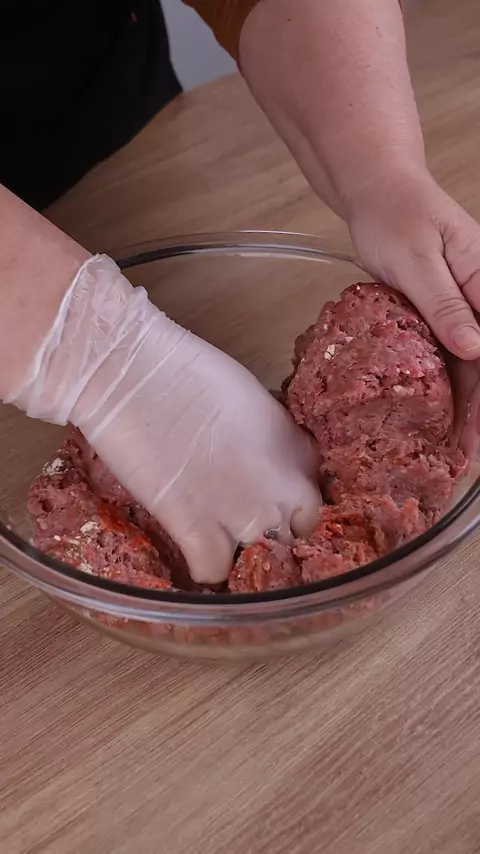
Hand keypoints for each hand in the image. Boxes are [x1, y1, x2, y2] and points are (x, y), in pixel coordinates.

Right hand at [7, 255, 320, 583]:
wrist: (135, 375)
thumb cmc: (189, 372)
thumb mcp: (256, 404)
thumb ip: (275, 444)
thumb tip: (271, 466)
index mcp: (299, 452)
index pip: (314, 501)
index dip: (289, 506)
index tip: (266, 502)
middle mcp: (284, 489)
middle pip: (292, 535)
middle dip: (269, 533)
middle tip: (234, 519)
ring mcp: (246, 516)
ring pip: (259, 560)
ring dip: (238, 554)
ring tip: (210, 536)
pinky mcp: (200, 534)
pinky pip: (213, 573)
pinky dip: (201, 569)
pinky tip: (189, 549)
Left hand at [346, 169, 479, 459]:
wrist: (377, 193)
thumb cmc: (396, 216)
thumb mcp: (417, 260)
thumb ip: (445, 304)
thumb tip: (475, 349)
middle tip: (469, 455)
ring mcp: (461, 309)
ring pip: (470, 365)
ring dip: (466, 406)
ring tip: (458, 448)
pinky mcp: (439, 315)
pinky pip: (447, 356)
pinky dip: (445, 387)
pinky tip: (439, 417)